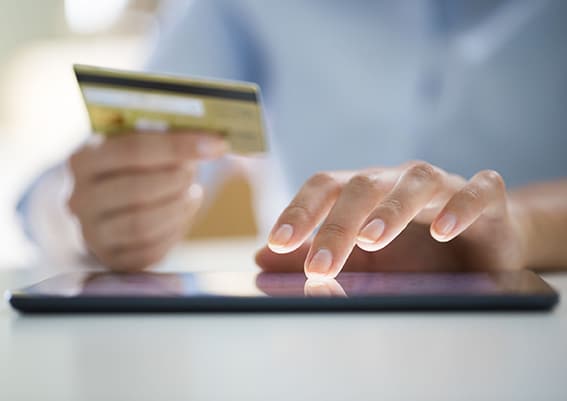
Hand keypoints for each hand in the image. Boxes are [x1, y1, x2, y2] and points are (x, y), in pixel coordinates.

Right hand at [68, 132, 226, 270]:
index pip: (132, 149)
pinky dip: (175, 230)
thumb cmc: (129, 169)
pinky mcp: (112, 259)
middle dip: (177, 180)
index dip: (178, 146)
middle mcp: (81, 198)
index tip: (216, 144)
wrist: (106, 207)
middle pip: (136, 191)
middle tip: (194, 172)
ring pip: (142, 225)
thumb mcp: (136, 147)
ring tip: (192, 192)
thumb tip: (210, 140)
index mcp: (84, 160)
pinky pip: (150, 250)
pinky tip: (183, 212)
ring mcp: (93, 233)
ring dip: (178, 207)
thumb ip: (162, 140)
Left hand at [256, 161, 527, 277]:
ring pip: (416, 181)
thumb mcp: (361, 259)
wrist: (483, 246)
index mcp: (365, 190)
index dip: (299, 211)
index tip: (276, 243)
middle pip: (362, 186)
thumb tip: (260, 259)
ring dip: (391, 210)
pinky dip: (460, 207)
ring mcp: (444, 184)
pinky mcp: (486, 196)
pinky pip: (476, 190)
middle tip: (318, 266)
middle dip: (337, 225)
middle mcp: (398, 180)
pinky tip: (443, 231)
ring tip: (371, 240)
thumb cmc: (416, 250)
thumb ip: (315, 255)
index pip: (325, 187)